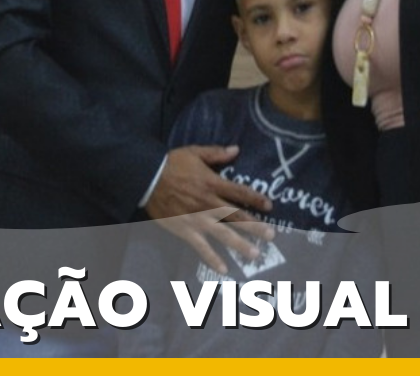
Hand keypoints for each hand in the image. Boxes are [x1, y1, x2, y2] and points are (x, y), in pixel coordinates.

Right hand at [144, 144, 273, 273]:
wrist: (148, 178)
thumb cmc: (172, 163)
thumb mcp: (195, 152)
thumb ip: (216, 153)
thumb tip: (237, 149)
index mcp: (212, 183)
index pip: (239, 192)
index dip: (255, 199)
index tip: (269, 206)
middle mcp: (209, 203)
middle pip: (236, 216)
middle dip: (254, 226)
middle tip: (271, 236)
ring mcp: (198, 219)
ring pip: (223, 234)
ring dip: (240, 245)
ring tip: (255, 255)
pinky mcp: (186, 230)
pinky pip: (202, 247)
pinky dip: (212, 258)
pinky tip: (224, 269)